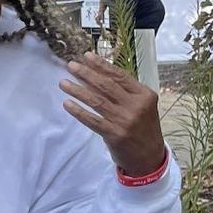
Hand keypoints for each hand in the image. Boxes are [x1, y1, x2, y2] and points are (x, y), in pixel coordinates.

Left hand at [60, 54, 167, 176]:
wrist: (149, 156)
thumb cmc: (142, 127)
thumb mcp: (142, 106)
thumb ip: (126, 92)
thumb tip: (98, 74)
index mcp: (144, 94)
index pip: (119, 76)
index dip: (101, 65)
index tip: (86, 56)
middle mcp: (135, 105)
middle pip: (106, 86)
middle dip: (86, 74)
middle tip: (70, 66)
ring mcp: (125, 120)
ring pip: (97, 101)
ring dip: (77, 90)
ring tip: (63, 83)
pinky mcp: (114, 134)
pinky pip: (92, 119)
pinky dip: (78, 111)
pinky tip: (67, 103)